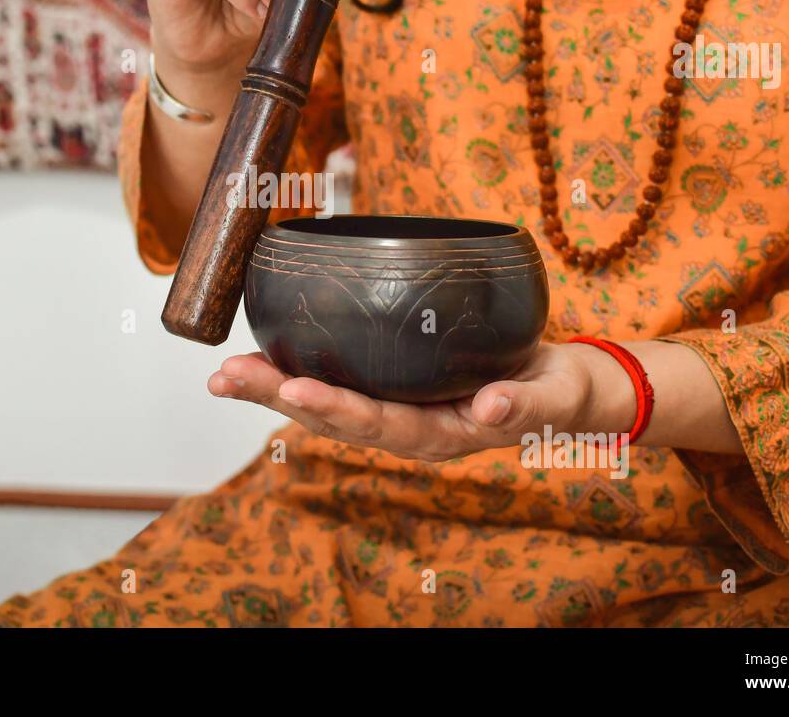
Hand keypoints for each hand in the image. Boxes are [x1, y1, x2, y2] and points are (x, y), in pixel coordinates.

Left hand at [207, 343, 636, 461]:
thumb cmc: (557, 393)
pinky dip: (298, 368)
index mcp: (440, 436)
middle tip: (227, 377)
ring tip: (226, 372)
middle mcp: (407, 427)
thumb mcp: (552, 400)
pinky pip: (340, 379)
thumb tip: (491, 409)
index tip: (296, 389)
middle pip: (334, 417)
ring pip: (326, 401)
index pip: (378, 426)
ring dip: (274, 387)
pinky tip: (264, 353)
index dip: (336, 409)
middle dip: (278, 396)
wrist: (562, 389)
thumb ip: (524, 406)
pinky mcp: (393, 385)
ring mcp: (396, 409)